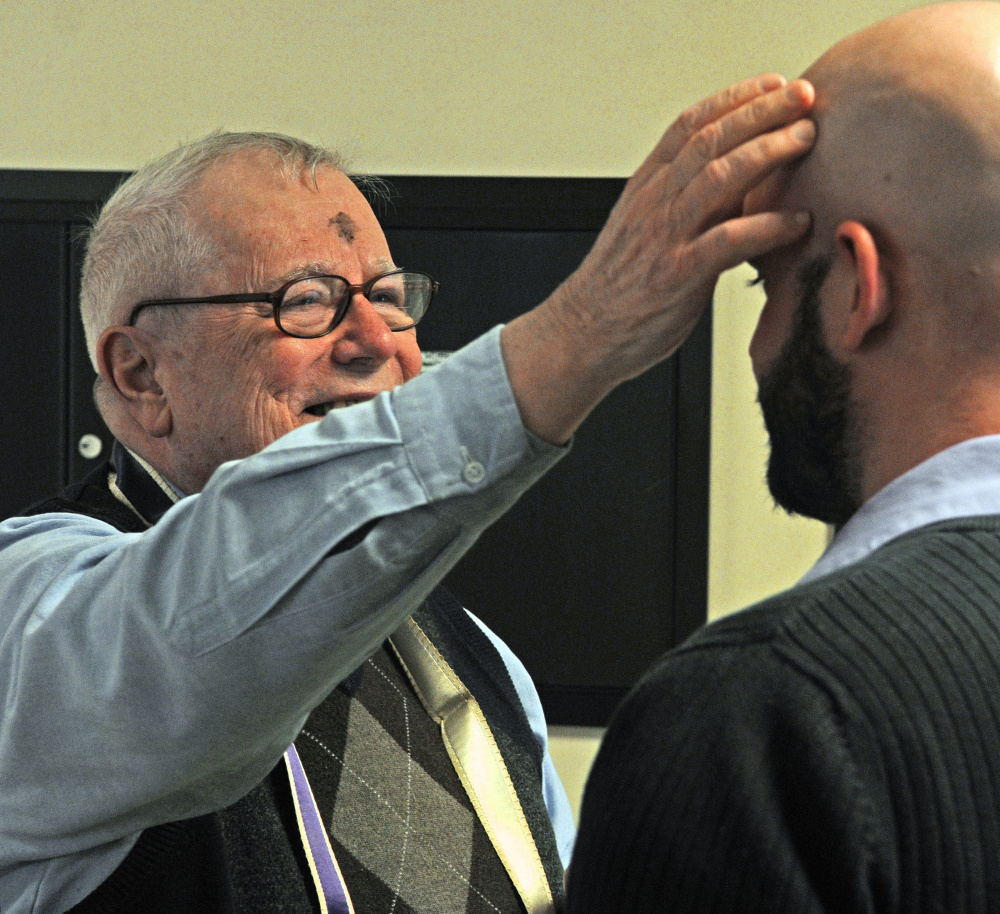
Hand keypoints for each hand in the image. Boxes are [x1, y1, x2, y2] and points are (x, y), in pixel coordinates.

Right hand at [501, 75, 815, 443]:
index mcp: (645, 188)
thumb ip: (684, 204)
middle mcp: (654, 203)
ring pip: (719, 177)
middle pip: (711, 140)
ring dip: (769, 153)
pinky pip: (728, 241)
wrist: (582, 335)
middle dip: (761, 112)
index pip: (689, 125)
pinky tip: (797, 221)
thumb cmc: (618, 289)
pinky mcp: (677, 274)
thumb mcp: (643, 230)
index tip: (772, 85)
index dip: (733, 98)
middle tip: (803, 99)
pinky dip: (767, 227)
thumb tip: (738, 186)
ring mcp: (664, 237)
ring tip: (806, 140)